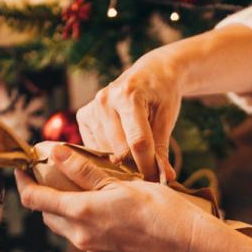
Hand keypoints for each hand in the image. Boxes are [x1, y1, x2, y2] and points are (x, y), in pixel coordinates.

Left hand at [14, 145, 227, 251]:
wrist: (187, 244)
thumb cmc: (161, 209)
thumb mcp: (121, 182)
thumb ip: (85, 170)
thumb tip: (56, 153)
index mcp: (82, 213)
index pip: (35, 198)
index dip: (23, 181)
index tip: (23, 166)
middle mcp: (82, 236)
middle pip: (47, 214)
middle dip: (44, 192)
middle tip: (52, 171)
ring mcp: (93, 249)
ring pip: (64, 226)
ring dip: (63, 207)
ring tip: (78, 185)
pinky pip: (82, 236)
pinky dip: (81, 219)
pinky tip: (99, 205)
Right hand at [76, 49, 182, 182]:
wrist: (151, 72)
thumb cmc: (162, 95)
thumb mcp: (167, 119)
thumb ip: (161, 149)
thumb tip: (166, 178)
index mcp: (130, 95)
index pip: (137, 142)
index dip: (148, 165)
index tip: (157, 180)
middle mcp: (105, 100)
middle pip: (119, 150)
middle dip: (136, 166)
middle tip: (148, 172)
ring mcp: (92, 107)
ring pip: (105, 152)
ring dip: (121, 162)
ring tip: (135, 158)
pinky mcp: (84, 115)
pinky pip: (93, 147)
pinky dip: (108, 153)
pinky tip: (119, 148)